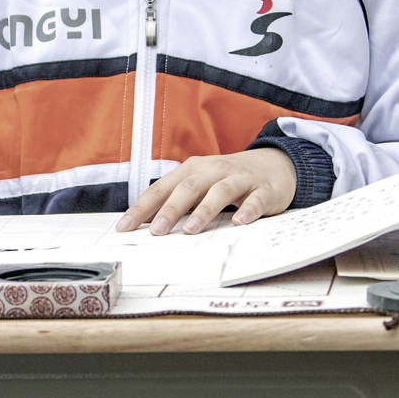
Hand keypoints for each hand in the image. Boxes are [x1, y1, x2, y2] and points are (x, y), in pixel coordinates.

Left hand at [116, 148, 296, 235]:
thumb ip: (176, 201)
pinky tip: (239, 222)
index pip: (161, 189)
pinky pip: (255, 200)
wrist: (274, 165)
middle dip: (170, 210)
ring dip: (204, 210)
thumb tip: (146, 224)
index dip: (142, 207)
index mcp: (191, 170)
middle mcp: (212, 170)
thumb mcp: (199, 185)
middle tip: (156, 232)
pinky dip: (248, 210)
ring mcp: (239, 178)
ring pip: (219, 192)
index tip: (124, 227)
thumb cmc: (227, 179)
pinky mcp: (263, 190)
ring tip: (191, 230)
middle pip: (188, 188)